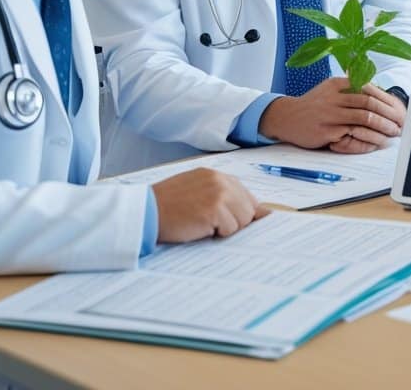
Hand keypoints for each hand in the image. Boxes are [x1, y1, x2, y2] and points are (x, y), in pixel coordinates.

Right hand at [153, 168, 269, 242]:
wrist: (145, 211)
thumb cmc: (168, 205)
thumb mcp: (197, 191)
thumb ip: (225, 196)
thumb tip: (265, 212)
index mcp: (216, 175)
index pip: (246, 195)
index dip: (240, 212)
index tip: (231, 220)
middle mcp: (220, 181)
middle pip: (249, 209)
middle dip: (235, 221)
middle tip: (210, 223)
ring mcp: (219, 195)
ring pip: (243, 221)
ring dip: (226, 228)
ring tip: (202, 224)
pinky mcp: (214, 210)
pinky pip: (230, 230)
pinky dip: (217, 234)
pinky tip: (199, 228)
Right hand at [260, 77, 403, 149]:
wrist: (286, 117)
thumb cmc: (313, 105)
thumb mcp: (329, 90)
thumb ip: (350, 88)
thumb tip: (377, 93)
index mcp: (338, 84)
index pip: (369, 89)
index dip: (386, 100)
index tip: (398, 109)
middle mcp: (335, 97)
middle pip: (370, 103)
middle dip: (389, 114)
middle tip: (400, 123)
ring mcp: (330, 114)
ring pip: (364, 118)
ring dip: (382, 126)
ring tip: (392, 132)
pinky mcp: (326, 131)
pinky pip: (353, 134)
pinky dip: (368, 138)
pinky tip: (377, 142)